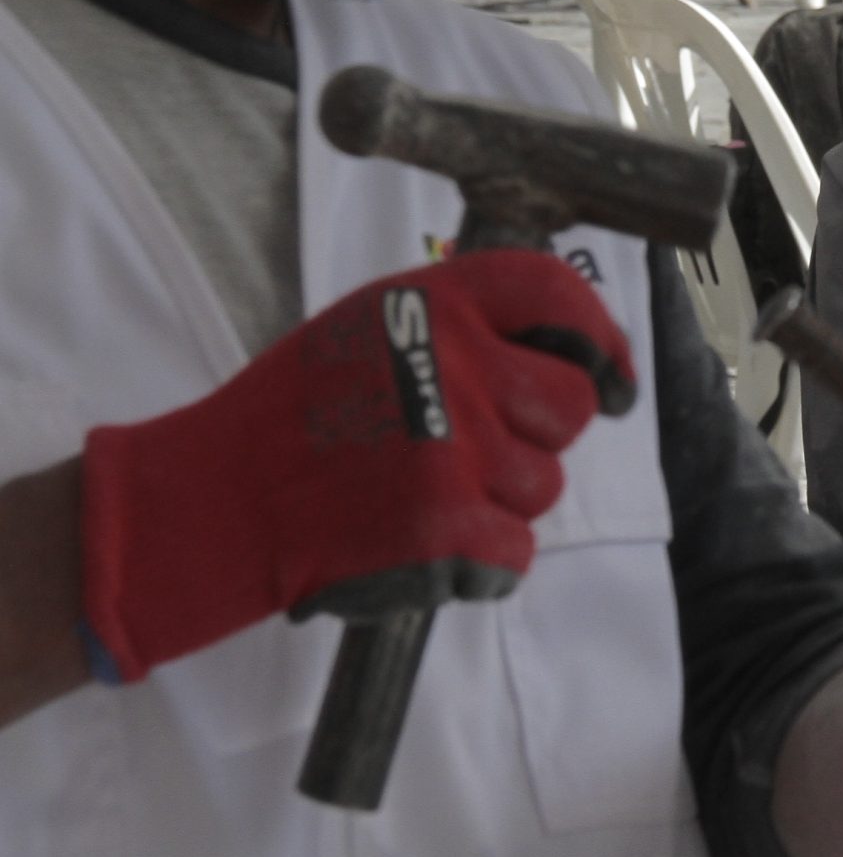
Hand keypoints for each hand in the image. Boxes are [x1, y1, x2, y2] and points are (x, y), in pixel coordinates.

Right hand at [80, 253, 632, 682]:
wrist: (215, 501)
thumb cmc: (298, 415)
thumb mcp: (373, 327)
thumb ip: (468, 325)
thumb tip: (578, 349)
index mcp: (436, 302)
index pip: (556, 292)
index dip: (601, 335)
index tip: (612, 372)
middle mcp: (455, 364)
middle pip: (574, 403)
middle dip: (543, 435)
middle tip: (478, 449)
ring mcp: (453, 446)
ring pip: (546, 486)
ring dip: (501, 502)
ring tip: (422, 493)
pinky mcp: (444, 525)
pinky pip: (517, 551)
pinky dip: (483, 563)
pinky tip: (426, 544)